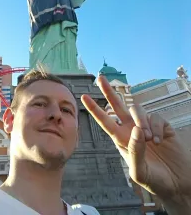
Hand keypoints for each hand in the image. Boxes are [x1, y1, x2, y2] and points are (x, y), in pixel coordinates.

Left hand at [81, 75, 190, 202]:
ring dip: (142, 122)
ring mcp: (146, 126)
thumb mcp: (139, 171)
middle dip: (108, 91)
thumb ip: (135, 152)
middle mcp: (131, 129)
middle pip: (117, 105)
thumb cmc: (155, 180)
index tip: (83, 97)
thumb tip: (136, 130)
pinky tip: (160, 142)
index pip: (105, 121)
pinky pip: (156, 117)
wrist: (177, 183)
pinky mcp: (161, 125)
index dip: (94, 109)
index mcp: (121, 139)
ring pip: (137, 110)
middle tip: (100, 77)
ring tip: (150, 140)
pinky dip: (157, 129)